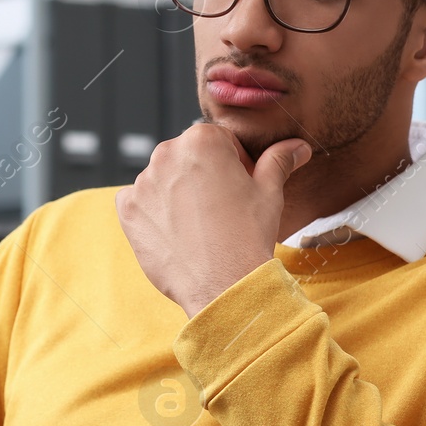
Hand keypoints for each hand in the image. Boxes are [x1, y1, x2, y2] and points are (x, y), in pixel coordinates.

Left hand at [115, 124, 310, 317]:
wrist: (223, 285)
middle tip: (221, 208)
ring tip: (200, 225)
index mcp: (202, 139)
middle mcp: (166, 153)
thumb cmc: (248, 236)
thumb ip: (278, 160)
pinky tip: (175, 231)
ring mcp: (143, 182)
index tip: (239, 187)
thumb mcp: (269, 192)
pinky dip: (153, 212)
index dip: (233, 164)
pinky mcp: (128, 210)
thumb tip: (297, 146)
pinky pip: (138, 201)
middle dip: (202, 175)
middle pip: (186, 157)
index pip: (218, 141)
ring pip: (163, 179)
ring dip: (177, 193)